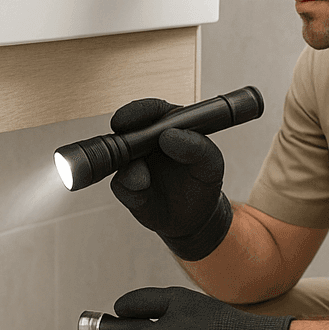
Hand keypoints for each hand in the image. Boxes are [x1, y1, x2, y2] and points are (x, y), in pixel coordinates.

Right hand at [108, 99, 232, 260]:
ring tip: (144, 184)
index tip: (129, 120)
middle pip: (126, 129)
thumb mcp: (211, 165)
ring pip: (117, 158)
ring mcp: (134, 162)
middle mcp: (147, 141)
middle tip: (125, 149)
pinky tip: (143, 197)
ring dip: (129, 170)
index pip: (153, 110)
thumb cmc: (202, 184)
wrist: (193, 219)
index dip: (139, 111)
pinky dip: (130, 192)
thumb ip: (196, 147)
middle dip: (121, 137)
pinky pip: (119, 185)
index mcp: (170, 126)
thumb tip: (169, 136)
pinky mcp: (125, 184)